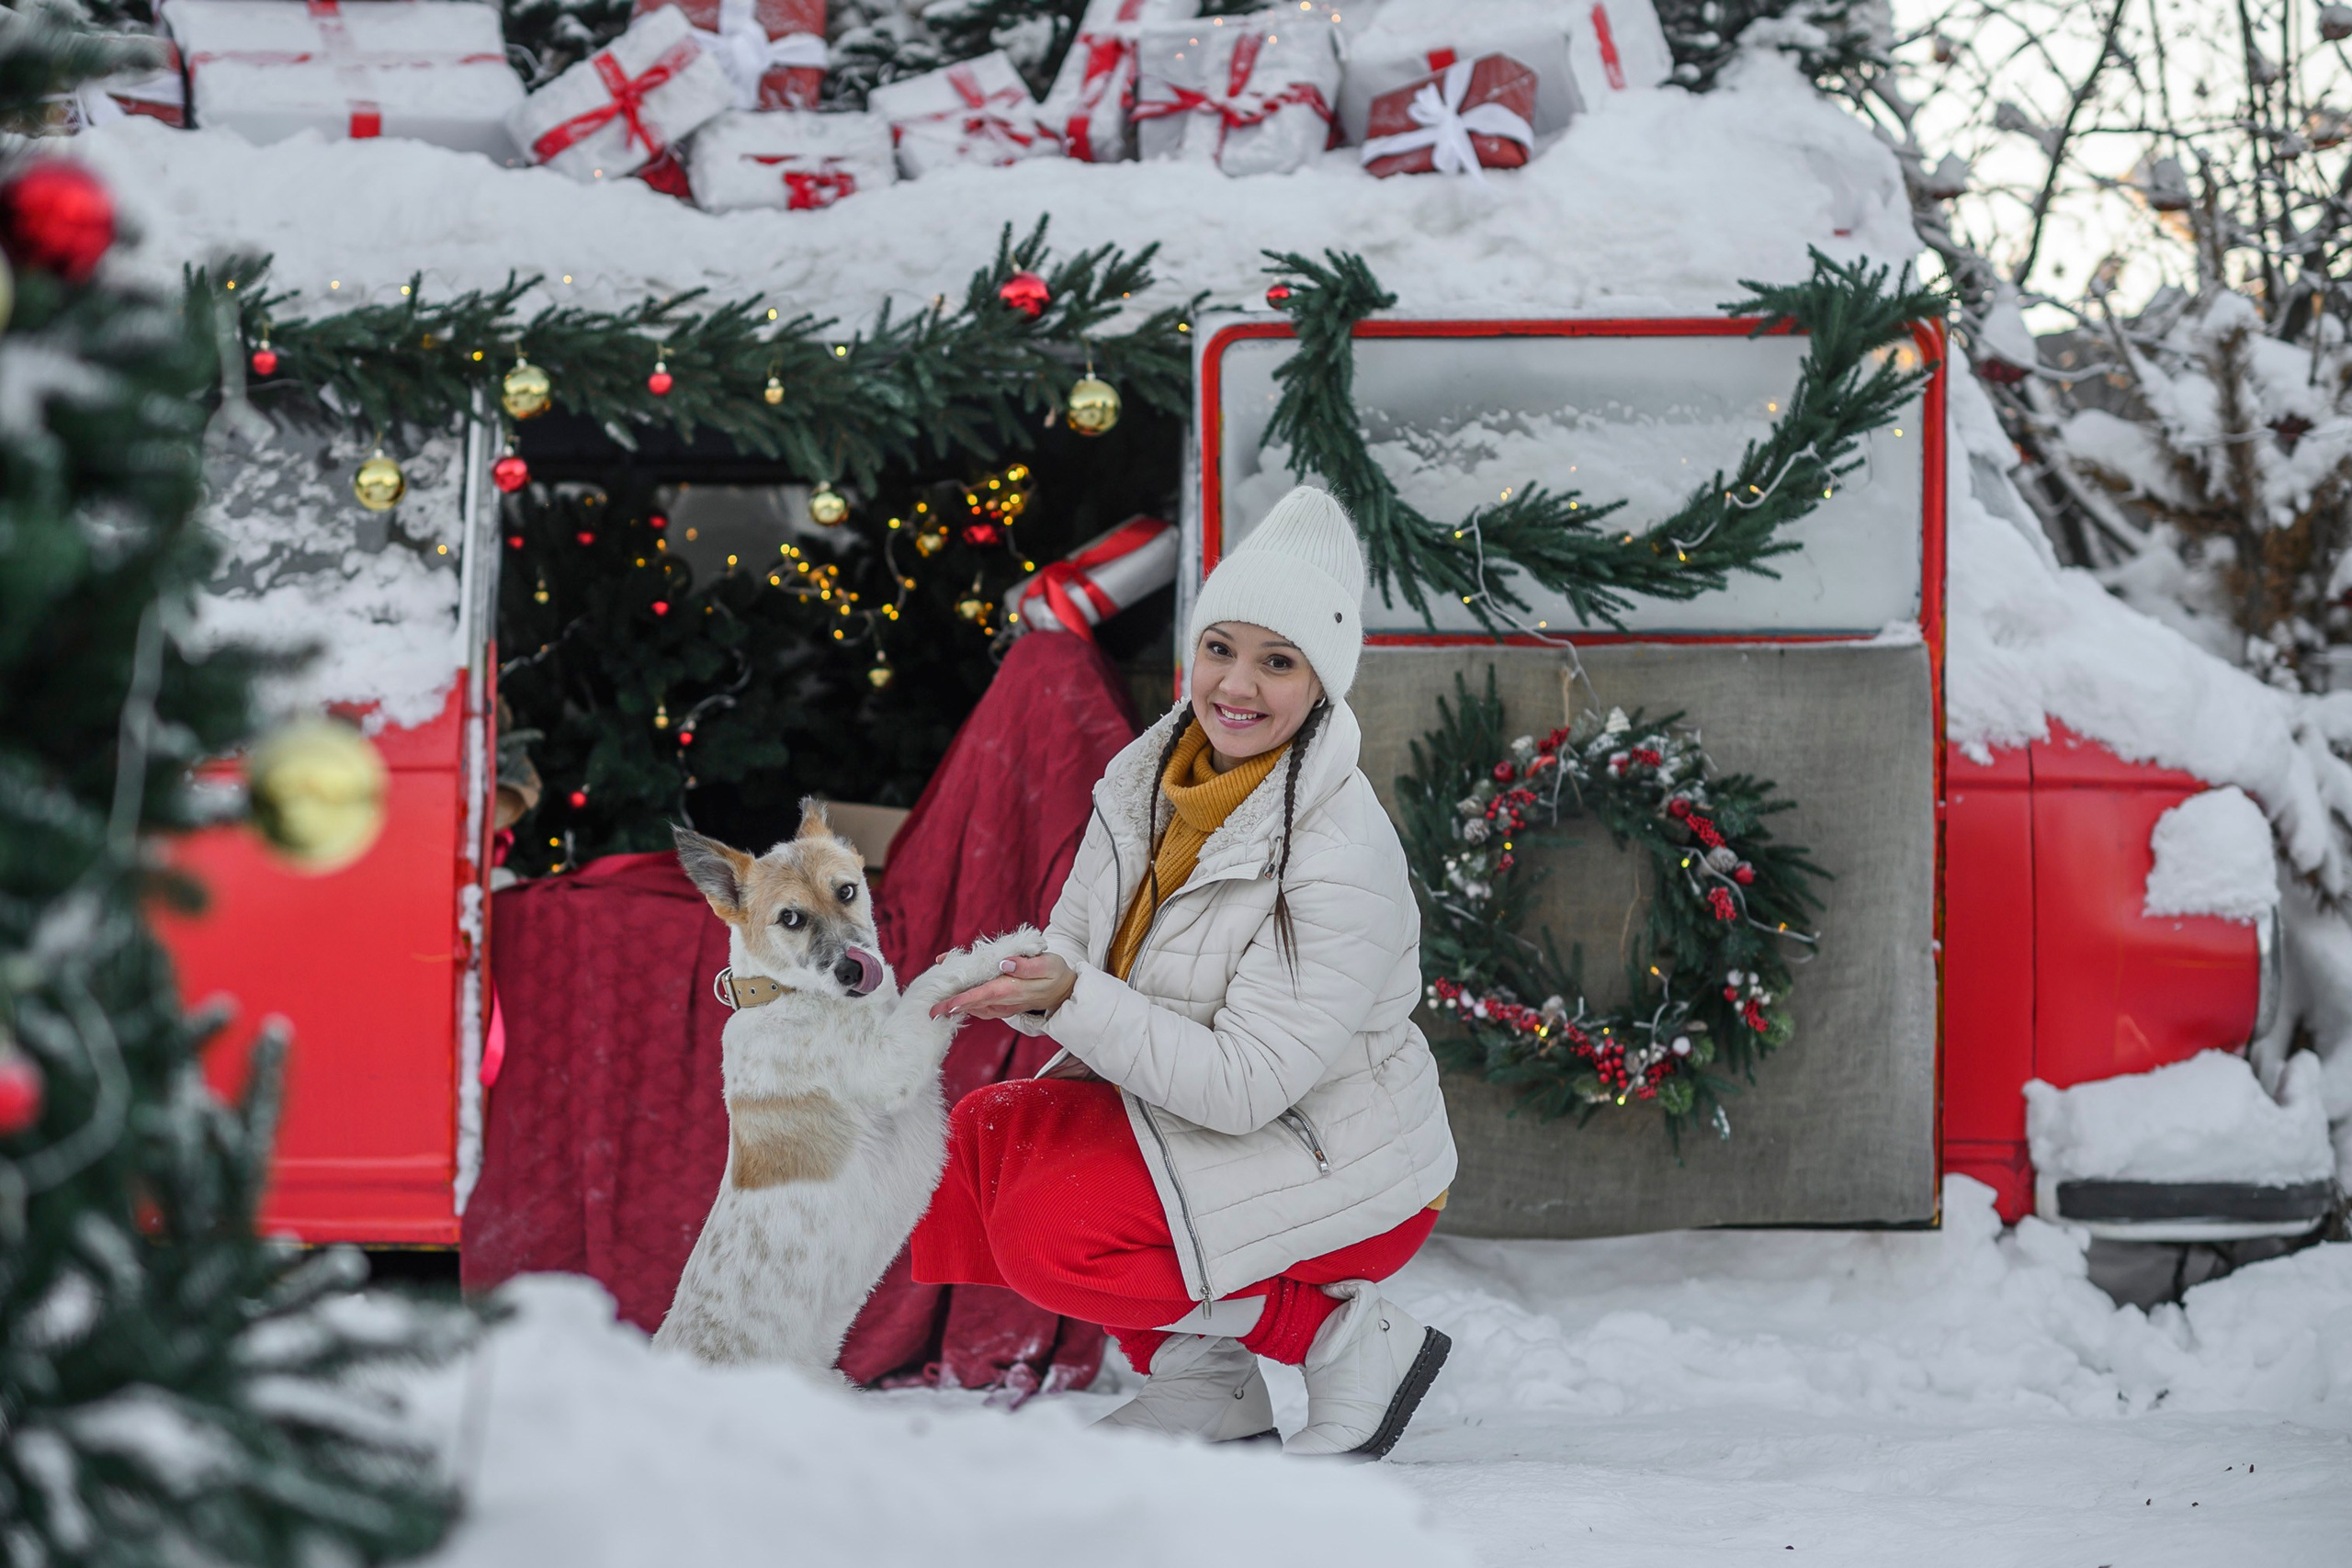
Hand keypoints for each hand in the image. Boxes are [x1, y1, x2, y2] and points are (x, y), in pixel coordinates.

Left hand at [930, 953, 1077, 1019]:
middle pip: (970, 1004)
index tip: (941, 1007)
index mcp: (1010, 990)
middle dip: (948, 1006)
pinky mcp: (1001, 1005)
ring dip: (955, 1004)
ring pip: (973, 1006)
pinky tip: (956, 995)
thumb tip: (1005, 963)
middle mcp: (1003, 1002)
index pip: (979, 997)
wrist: (1065, 991)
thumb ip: (1027, 964)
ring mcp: (1001, 1006)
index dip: (959, 1002)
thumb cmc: (1056, 973)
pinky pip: (979, 1005)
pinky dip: (966, 1001)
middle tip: (927, 1007)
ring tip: (936, 999)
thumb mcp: (1048, 964)